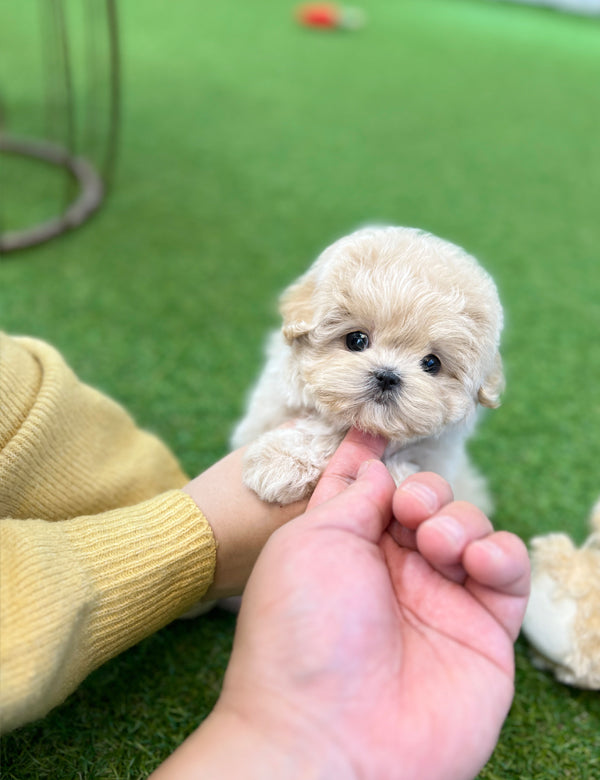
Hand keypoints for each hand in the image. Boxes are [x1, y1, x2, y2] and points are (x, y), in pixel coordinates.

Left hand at [156, 429, 528, 778]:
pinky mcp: (483, 631)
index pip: (370, 490)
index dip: (376, 458)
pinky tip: (475, 562)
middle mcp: (392, 572)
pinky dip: (500, 553)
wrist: (330, 736)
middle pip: (426, 502)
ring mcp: (439, 600)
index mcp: (345, 548)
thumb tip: (373, 461)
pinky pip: (508, 570)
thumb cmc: (303, 631)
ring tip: (436, 545)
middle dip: (424, 491)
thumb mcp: (311, 541)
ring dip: (458, 521)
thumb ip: (351, 495)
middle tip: (410, 511)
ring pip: (469, 528)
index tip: (380, 427)